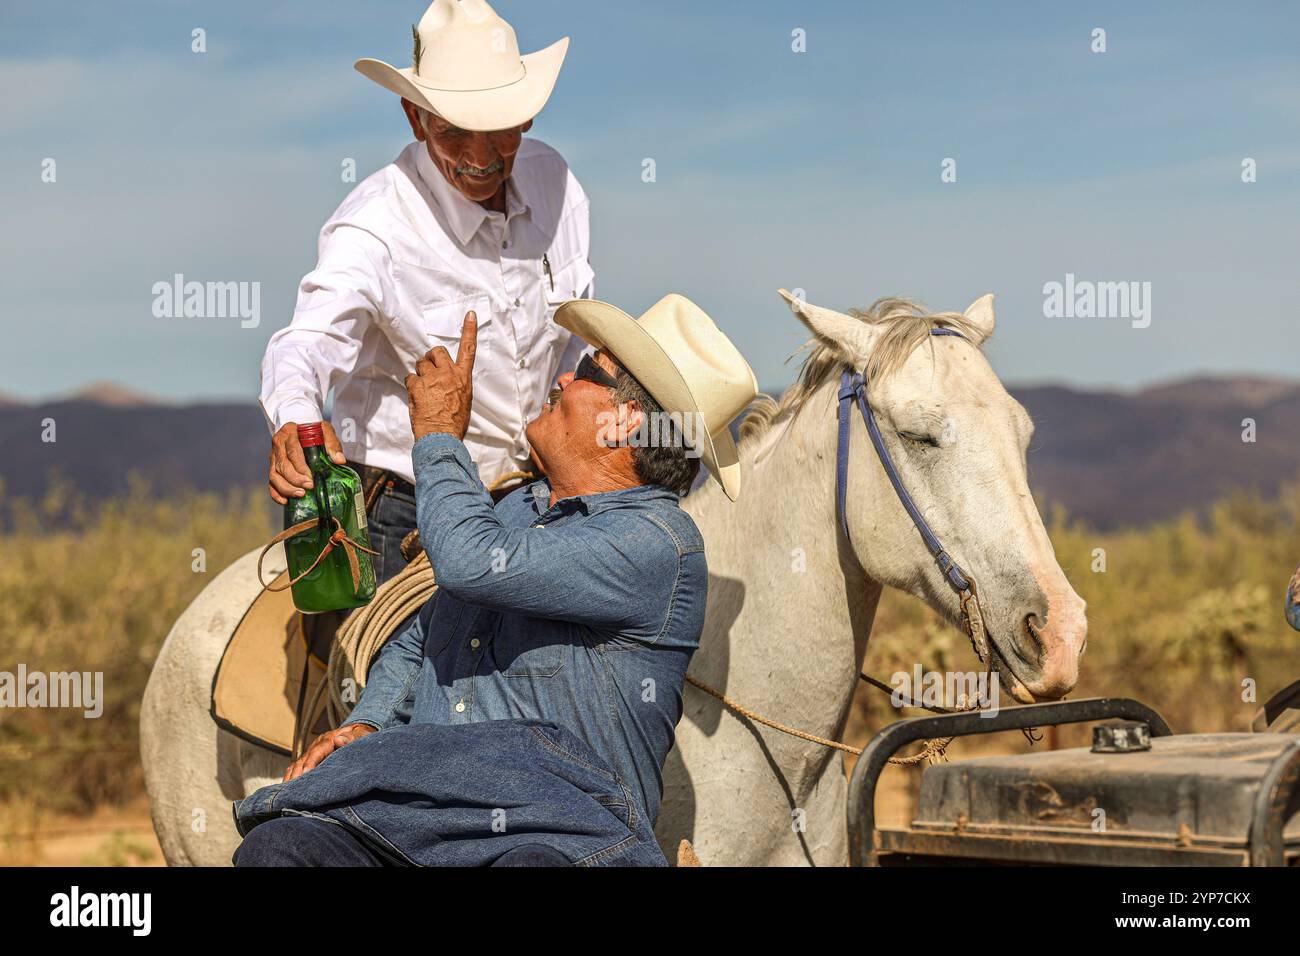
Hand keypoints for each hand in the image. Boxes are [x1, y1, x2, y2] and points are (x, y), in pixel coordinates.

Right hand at [268, 421, 345, 504]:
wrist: (300, 429)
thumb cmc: (313, 431)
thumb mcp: (324, 430)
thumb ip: (332, 443)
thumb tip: (339, 460)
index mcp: (289, 432)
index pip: (293, 452)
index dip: (301, 467)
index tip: (311, 478)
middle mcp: (278, 444)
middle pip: (283, 465)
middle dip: (295, 479)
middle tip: (309, 487)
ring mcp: (273, 457)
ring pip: (274, 475)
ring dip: (286, 488)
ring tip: (300, 495)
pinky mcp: (272, 467)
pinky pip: (270, 483)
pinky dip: (276, 493)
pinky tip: (285, 501)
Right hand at [282, 723, 375, 781]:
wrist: (359, 733)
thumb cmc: (362, 736)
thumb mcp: (361, 734)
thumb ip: (352, 738)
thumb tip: (338, 740)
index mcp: (329, 738)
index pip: (317, 750)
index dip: (311, 762)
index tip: (306, 773)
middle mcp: (318, 745)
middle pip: (304, 759)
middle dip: (297, 773)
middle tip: (293, 789)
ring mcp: (313, 752)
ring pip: (298, 764)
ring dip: (292, 777)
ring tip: (287, 792)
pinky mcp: (311, 759)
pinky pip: (298, 767)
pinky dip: (291, 776)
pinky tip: (287, 789)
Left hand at [406, 311, 477, 441]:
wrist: (442, 437)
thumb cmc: (454, 424)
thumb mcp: (464, 402)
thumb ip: (457, 387)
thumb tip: (449, 385)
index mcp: (463, 378)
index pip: (468, 349)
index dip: (469, 330)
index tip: (470, 315)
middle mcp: (449, 374)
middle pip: (437, 352)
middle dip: (431, 358)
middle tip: (429, 371)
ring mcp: (432, 379)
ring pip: (421, 364)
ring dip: (420, 373)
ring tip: (423, 389)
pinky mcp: (416, 386)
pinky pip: (410, 378)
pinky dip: (411, 386)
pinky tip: (416, 398)